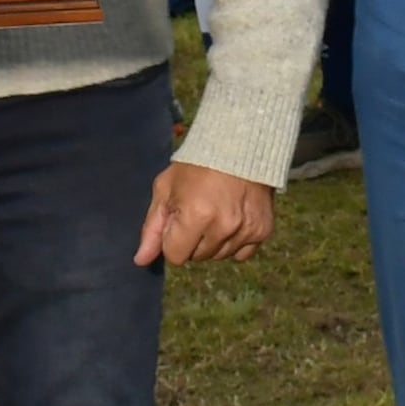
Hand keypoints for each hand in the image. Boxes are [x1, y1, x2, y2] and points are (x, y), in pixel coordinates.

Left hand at [139, 161, 274, 265]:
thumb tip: (141, 260)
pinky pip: (242, 253)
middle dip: (192, 240)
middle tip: (197, 211)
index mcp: (196, 215)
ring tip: (216, 211)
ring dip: (213, 241)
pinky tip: (233, 219)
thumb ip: (152, 227)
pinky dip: (235, 242)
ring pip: (219, 256)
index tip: (178, 218)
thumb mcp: (166, 189)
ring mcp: (246, 230)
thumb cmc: (196, 165)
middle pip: (197, 257)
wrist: (240, 145)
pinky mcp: (263, 230)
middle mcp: (223, 227)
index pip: (175, 256)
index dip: (172, 239)